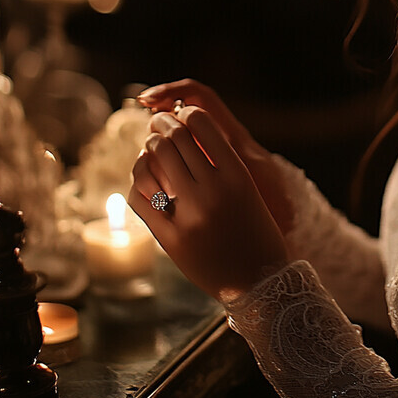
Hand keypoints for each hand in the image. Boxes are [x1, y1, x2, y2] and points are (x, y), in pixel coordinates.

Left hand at [129, 103, 287, 301]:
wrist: (260, 283)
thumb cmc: (256, 231)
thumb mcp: (247, 189)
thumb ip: (219, 162)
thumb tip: (182, 130)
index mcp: (238, 174)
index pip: (202, 124)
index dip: (187, 114)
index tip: (182, 115)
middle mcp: (214, 191)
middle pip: (174, 138)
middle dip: (161, 124)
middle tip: (158, 123)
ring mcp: (190, 216)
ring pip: (153, 161)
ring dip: (147, 149)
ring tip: (150, 148)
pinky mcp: (171, 239)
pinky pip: (139, 196)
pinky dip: (137, 182)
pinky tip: (144, 181)